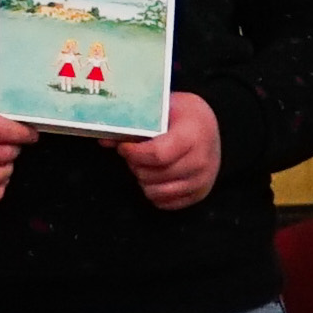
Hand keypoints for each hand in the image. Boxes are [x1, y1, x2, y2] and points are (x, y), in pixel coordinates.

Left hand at [120, 91, 226, 211]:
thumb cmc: (182, 115)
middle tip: (133, 154)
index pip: (157, 155)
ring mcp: (203, 180)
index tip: (124, 147)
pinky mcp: (200, 194)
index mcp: (193, 136)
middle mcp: (201, 161)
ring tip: (144, 165)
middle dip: (135, 165)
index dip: (134, 153)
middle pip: (153, 175)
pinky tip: (153, 176)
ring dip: (143, 179)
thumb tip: (104, 139)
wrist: (208, 126)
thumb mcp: (161, 109)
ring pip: (157, 192)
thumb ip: (133, 124)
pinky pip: (166, 203)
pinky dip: (154, 192)